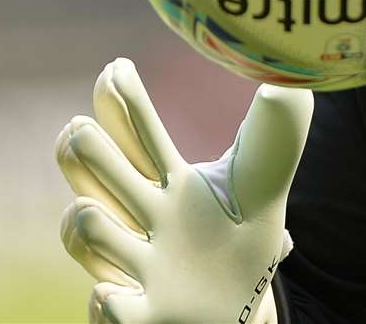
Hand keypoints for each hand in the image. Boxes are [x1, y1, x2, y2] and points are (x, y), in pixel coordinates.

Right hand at [55, 57, 312, 323]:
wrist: (241, 309)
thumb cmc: (241, 241)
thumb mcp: (260, 185)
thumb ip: (273, 137)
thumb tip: (287, 85)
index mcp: (168, 181)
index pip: (138, 132)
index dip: (122, 100)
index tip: (117, 67)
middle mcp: (142, 217)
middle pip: (96, 170)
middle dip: (82, 149)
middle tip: (78, 129)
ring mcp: (137, 266)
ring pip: (87, 232)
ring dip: (87, 223)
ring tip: (86, 213)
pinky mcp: (145, 315)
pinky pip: (109, 310)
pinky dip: (107, 303)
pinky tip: (109, 293)